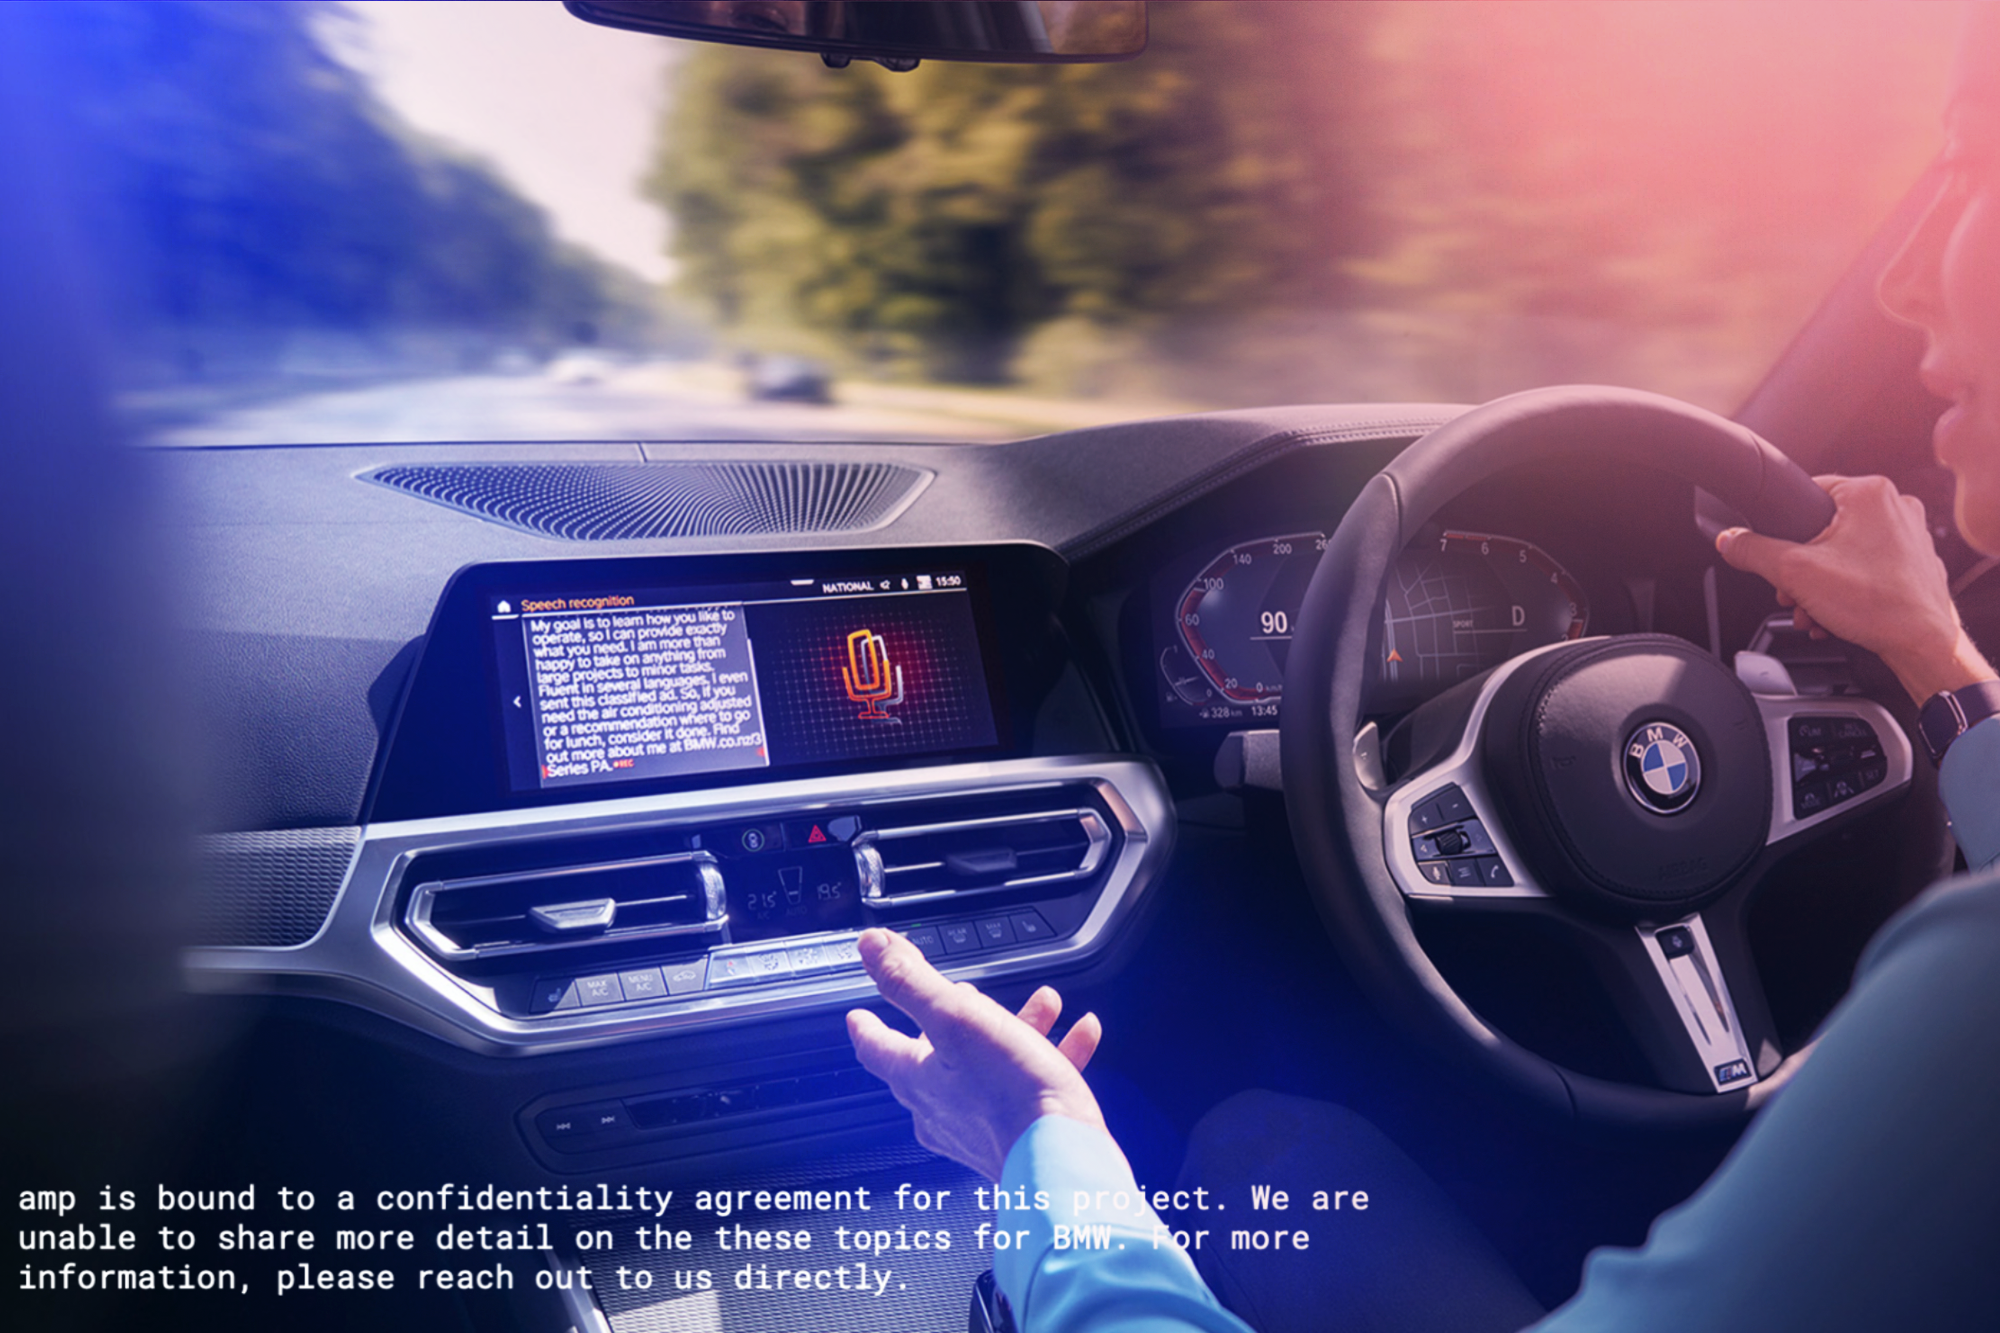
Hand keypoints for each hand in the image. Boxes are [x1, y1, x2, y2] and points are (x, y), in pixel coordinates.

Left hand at [846, 927, 1108, 1179]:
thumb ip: (911, 981)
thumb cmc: (1010, 1095)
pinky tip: (1080, 1035)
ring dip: (1016, 1028)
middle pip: (939, 1053)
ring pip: (991, 1064)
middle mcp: (943, 1109)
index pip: (877, 1048)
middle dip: (958, 1015)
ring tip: (1044, 1005)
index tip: (857, 1017)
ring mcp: (981, 1127)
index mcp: (918, 1079)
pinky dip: (1052, 1056)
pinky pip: (1031, 1086)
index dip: (866, 1025)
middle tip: (964, 995)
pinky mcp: (1019, 1137)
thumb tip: (872, 947)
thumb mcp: (956, 1018)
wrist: (1063, 1159)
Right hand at [1715, 474, 1993, 702]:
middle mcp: (1896, 506)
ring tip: (1814, 608)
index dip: (1783, 526)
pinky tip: (1835, 613)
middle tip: (1794, 590)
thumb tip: (1729, 540)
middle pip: (1823, 528)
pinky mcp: (1914, 561)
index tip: (1777, 551)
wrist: (1924, 644)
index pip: (1807, 492)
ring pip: (1844, 551)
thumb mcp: (1794, 573)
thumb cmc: (1878, 605)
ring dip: (1820, 583)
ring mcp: (1910, 534)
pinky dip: (1846, 589)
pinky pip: (1867, 567)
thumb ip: (1753, 551)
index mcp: (1869, 493)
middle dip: (1801, 567)